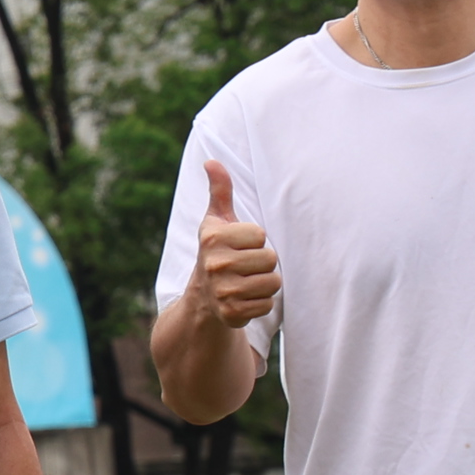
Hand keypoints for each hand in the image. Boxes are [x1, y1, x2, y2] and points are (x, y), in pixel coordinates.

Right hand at [193, 160, 278, 326]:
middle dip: (263, 264)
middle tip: (245, 267)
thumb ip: (219, 191)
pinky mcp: (231, 313)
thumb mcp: (216, 221)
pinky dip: (260, 303)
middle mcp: (215, 264)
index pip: (260, 235)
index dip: (255, 240)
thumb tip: (211, 161)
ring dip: (265, 284)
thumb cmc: (217, 251)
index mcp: (213, 238)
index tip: (240, 245)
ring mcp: (222, 291)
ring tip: (247, 282)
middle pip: (270, 260)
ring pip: (272, 283)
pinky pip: (267, 304)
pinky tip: (245, 299)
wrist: (202, 298)